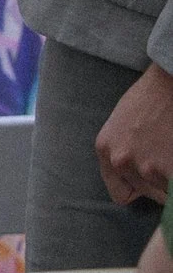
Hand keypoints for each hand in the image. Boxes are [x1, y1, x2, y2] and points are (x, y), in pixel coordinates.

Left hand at [99, 63, 172, 213]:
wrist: (170, 80)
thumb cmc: (152, 96)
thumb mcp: (123, 123)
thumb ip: (124, 150)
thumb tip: (138, 174)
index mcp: (105, 148)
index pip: (119, 192)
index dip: (139, 189)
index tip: (152, 179)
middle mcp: (121, 160)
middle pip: (145, 192)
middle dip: (159, 181)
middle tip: (166, 156)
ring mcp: (146, 166)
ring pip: (164, 192)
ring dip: (171, 179)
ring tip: (171, 150)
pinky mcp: (169, 169)